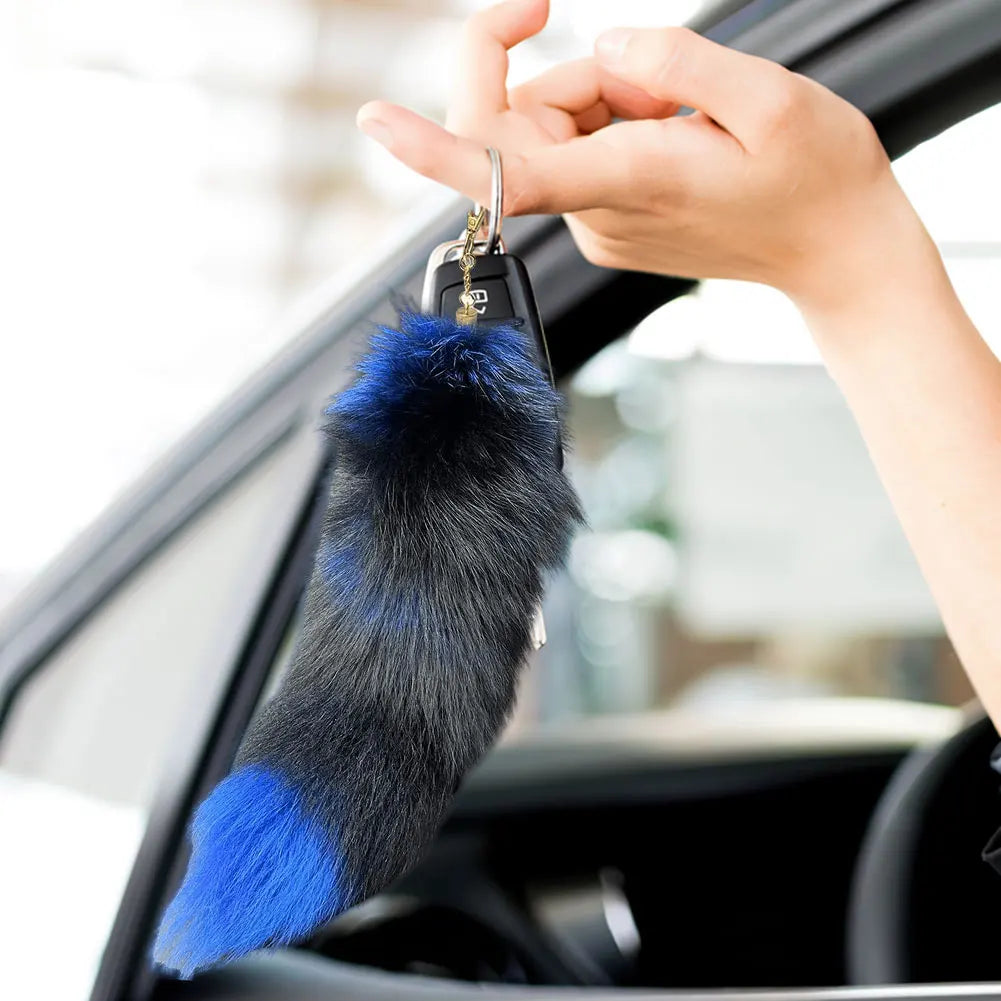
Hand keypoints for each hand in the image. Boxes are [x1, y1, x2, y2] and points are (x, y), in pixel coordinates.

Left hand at [356, 0, 934, 316]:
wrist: (834, 252)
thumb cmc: (815, 179)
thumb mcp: (771, 97)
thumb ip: (675, 63)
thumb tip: (604, 46)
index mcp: (630, 181)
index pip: (508, 170)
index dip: (435, 147)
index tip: (375, 119)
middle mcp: (597, 212)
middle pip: (520, 121)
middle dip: (574, 75)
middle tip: (660, 81)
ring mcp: (596, 224)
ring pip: (549, 130)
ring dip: (604, 96)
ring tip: (684, 117)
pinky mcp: (604, 223)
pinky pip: (575, 151)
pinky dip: (613, 123)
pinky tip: (673, 137)